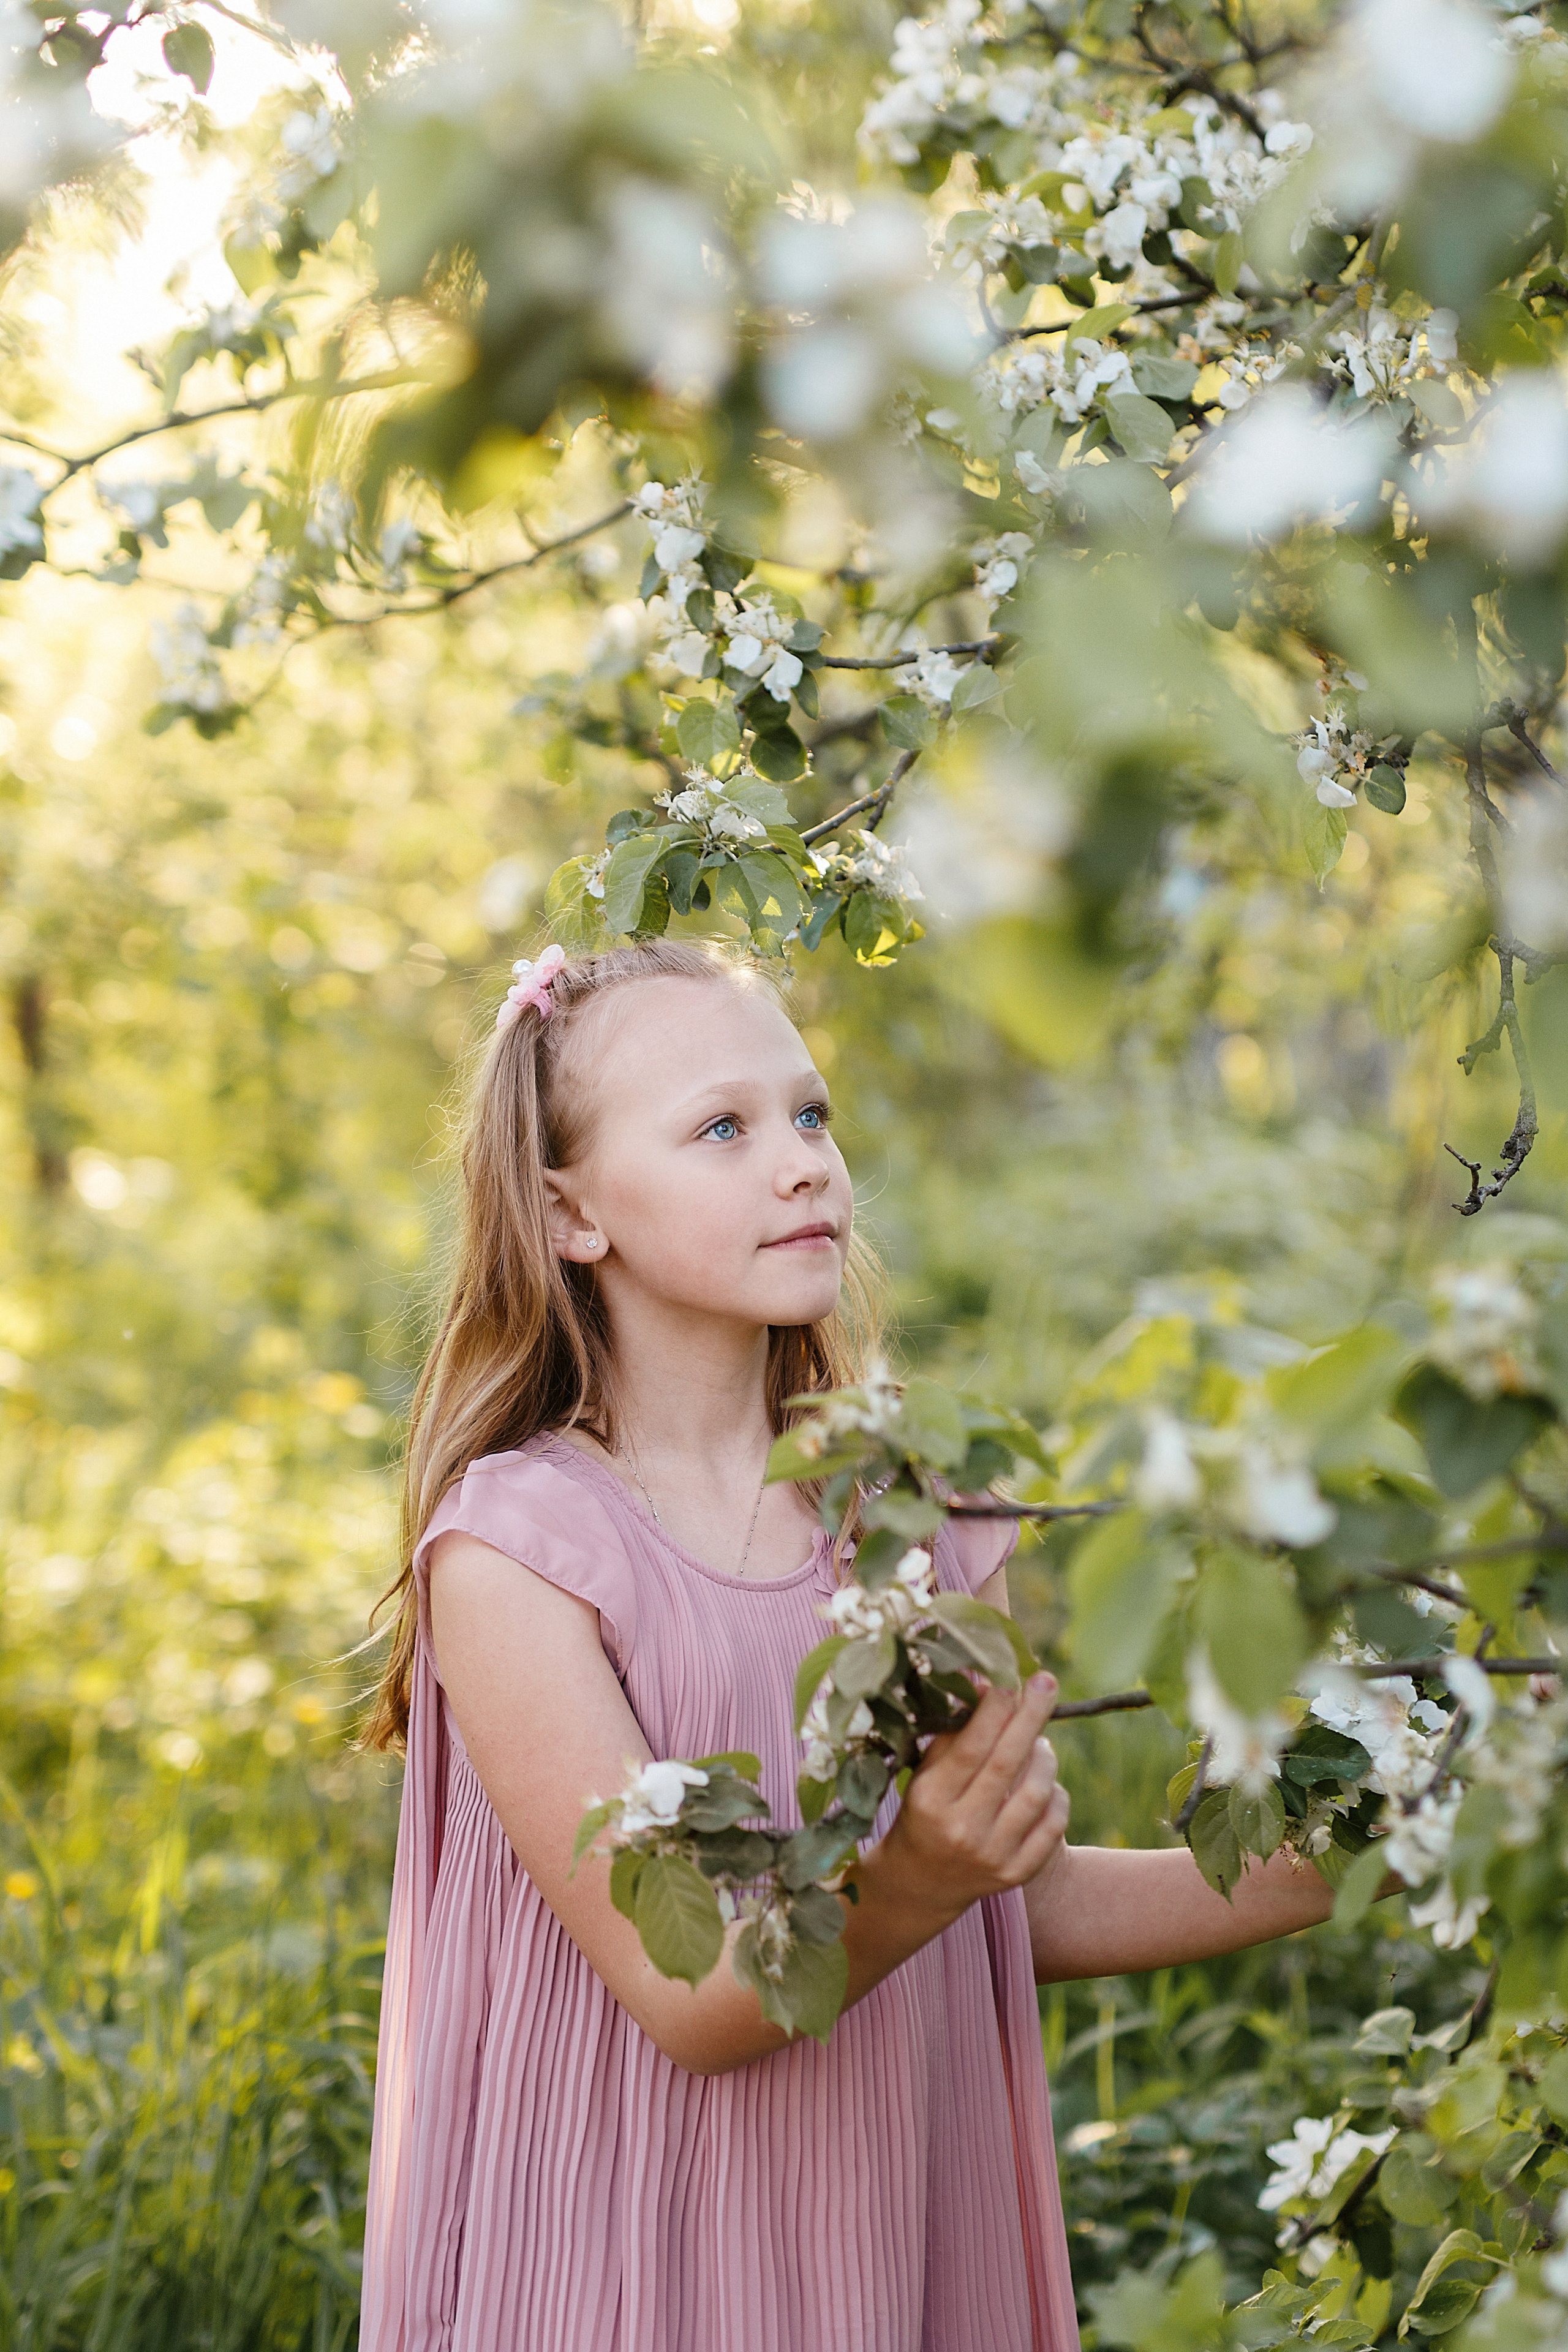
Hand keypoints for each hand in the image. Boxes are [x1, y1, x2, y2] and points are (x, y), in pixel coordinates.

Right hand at [880, 1673, 1069, 1928]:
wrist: (920, 1884)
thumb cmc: (924, 1813)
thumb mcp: (924, 1775)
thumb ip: (953, 1732)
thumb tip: (983, 1680)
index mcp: (931, 1800)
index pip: (972, 1747)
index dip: (995, 1709)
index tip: (1010, 1677)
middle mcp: (962, 1829)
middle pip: (1007, 1762)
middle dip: (1031, 1716)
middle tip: (1046, 1681)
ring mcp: (993, 1855)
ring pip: (1037, 1791)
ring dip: (1044, 1756)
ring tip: (1038, 1743)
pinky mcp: (1017, 1873)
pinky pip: (1053, 1823)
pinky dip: (1056, 1794)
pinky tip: (1044, 1783)